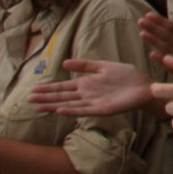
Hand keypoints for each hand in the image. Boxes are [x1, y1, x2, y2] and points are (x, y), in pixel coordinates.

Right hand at [30, 59, 155, 116]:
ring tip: (38, 107)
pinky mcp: (102, 109)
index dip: (48, 88)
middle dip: (46, 98)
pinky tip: (60, 110)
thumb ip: (85, 65)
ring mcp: (93, 102)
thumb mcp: (103, 66)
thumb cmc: (126, 76)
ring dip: (54, 105)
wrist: (143, 85)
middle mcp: (87, 94)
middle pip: (62, 96)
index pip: (63, 86)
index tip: (33, 89)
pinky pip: (84, 110)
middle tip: (28, 99)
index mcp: (86, 83)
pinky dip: (72, 110)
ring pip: (69, 104)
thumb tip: (64, 63)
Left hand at [139, 15, 172, 62]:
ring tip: (142, 34)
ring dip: (154, 41)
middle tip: (141, 21)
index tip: (148, 15)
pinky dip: (162, 59)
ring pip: (167, 48)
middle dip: (154, 28)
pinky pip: (170, 65)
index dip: (161, 21)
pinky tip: (152, 54)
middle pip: (168, 36)